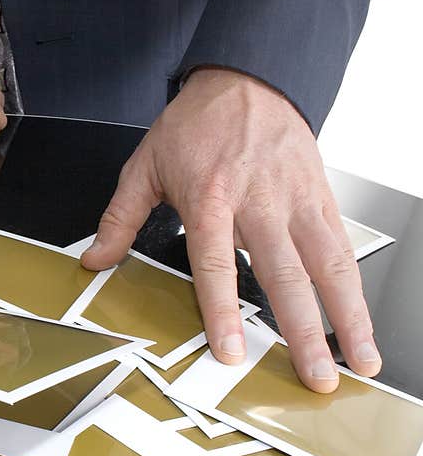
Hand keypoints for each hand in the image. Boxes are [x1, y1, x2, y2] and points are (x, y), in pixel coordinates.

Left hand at [82, 67, 379, 392]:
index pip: (216, 265)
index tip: (232, 351)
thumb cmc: (195, 125)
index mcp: (209, 198)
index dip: (222, 312)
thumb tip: (94, 261)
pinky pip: (342, 246)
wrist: (248, 79)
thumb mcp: (144, 165)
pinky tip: (360, 318)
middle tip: (315, 377)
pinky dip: (354, 286)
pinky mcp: (321, 196)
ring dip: (348, 316)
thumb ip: (120, 218)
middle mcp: (259, 202)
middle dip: (302, 331)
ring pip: (328, 265)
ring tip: (359, 360)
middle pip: (284, 275)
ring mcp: (296, 199)